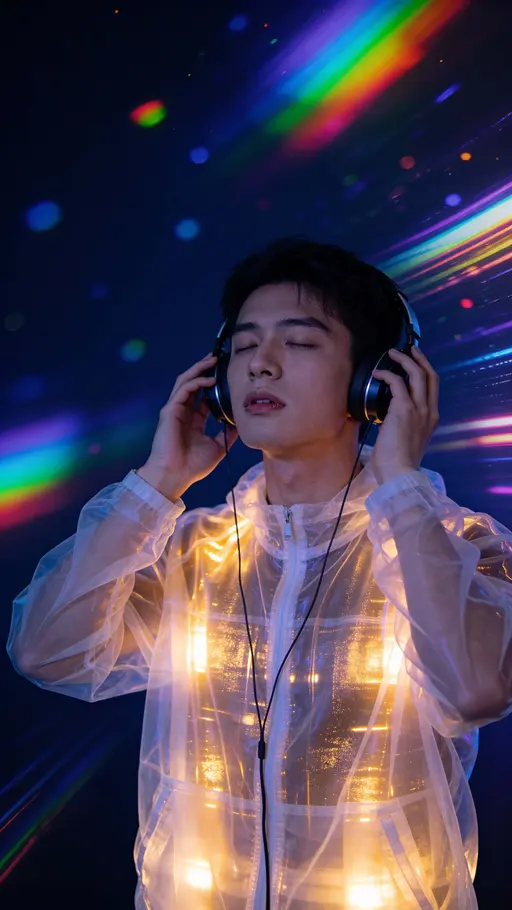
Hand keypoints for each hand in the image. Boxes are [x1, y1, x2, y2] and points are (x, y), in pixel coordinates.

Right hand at [138, 354, 237, 499]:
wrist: (175, 476)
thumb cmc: (193, 466)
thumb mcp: (218, 448)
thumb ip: (228, 434)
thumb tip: (241, 424)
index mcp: (194, 421)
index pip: (204, 397)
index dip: (215, 386)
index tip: (228, 376)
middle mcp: (184, 413)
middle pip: (194, 384)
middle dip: (205, 370)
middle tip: (219, 359)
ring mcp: (175, 410)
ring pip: (186, 382)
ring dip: (199, 369)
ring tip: (212, 360)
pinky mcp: (170, 410)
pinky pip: (183, 390)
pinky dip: (196, 381)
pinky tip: (209, 379)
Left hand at [369, 346, 439, 485]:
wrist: (400, 475)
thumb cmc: (397, 465)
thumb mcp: (406, 443)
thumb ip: (402, 429)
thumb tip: (386, 422)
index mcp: (430, 420)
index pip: (432, 389)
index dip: (425, 373)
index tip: (415, 365)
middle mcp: (429, 412)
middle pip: (430, 376)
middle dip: (420, 359)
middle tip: (409, 349)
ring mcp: (419, 410)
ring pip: (417, 374)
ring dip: (404, 360)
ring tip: (392, 353)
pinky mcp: (404, 410)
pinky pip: (397, 383)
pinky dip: (387, 374)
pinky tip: (378, 373)